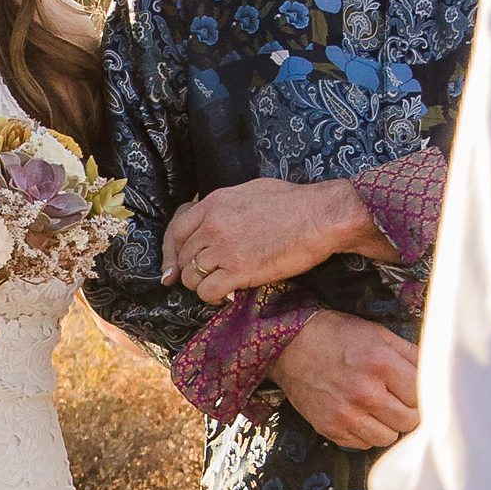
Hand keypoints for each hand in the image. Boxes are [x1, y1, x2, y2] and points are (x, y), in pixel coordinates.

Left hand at [166, 175, 373, 302]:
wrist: (320, 216)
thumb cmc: (294, 203)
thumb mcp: (250, 191)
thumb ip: (225, 206)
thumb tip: (216, 216)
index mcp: (214, 203)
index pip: (176, 231)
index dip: (171, 252)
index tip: (173, 267)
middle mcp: (213, 226)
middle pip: (183, 257)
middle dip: (190, 271)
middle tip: (206, 279)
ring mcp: (224, 249)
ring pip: (192, 277)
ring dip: (202, 286)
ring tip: (218, 286)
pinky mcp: (239, 271)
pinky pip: (208, 292)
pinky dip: (213, 298)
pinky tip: (226, 295)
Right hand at [270, 310, 420, 449]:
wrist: (290, 345)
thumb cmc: (338, 336)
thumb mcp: (379, 334)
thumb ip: (411, 354)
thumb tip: (437, 373)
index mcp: (381, 364)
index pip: (422, 396)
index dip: (422, 394)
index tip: (414, 391)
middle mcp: (365, 392)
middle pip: (409, 421)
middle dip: (408, 412)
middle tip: (399, 400)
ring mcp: (346, 414)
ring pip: (388, 438)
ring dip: (388, 425)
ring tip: (379, 408)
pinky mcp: (330, 428)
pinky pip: (364, 445)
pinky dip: (366, 433)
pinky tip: (360, 415)